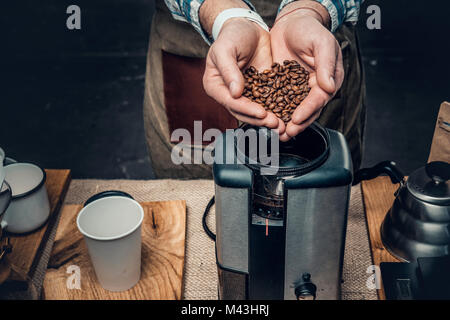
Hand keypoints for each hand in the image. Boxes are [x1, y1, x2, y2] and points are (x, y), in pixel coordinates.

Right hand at [203, 19, 284, 133]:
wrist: (248, 27)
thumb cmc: (232, 35)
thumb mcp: (226, 49)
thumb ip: (229, 70)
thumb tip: (235, 93)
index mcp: (215, 86)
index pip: (231, 102)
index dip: (246, 109)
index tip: (261, 113)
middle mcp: (228, 94)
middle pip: (243, 112)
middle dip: (260, 119)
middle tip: (275, 124)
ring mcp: (244, 94)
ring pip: (256, 111)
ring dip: (268, 120)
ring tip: (282, 125)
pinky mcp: (259, 90)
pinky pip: (268, 103)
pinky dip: (277, 110)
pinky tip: (288, 115)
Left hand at [270, 7, 343, 140]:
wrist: (292, 22)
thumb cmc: (310, 29)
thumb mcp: (321, 43)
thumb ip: (326, 65)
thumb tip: (329, 87)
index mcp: (328, 79)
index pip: (318, 99)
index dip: (308, 110)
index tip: (296, 119)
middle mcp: (315, 87)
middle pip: (307, 110)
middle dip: (297, 123)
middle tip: (286, 133)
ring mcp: (299, 89)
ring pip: (293, 110)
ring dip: (285, 122)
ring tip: (277, 133)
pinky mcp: (285, 87)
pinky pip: (280, 102)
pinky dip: (274, 112)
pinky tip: (267, 120)